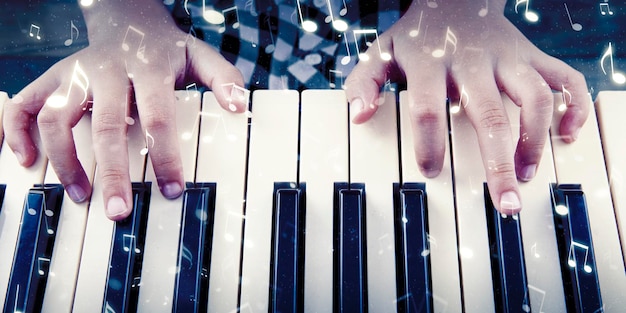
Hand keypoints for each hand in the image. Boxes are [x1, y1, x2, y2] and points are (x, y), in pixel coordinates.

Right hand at [3, 0, 245, 219]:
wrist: (126, 17)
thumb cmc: (165, 49)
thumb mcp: (199, 55)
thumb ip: (223, 77)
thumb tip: (239, 107)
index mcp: (148, 69)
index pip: (158, 117)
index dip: (165, 156)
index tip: (172, 191)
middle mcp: (107, 71)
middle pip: (106, 125)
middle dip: (112, 172)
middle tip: (118, 212)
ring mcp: (75, 74)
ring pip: (58, 117)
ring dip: (64, 159)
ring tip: (80, 195)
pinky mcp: (51, 78)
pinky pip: (23, 103)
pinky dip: (16, 130)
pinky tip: (26, 159)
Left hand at [344, 0, 587, 213]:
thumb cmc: (416, 37)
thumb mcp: (381, 53)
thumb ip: (364, 83)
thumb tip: (359, 116)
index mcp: (431, 64)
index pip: (427, 109)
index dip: (429, 145)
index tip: (430, 172)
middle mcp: (474, 62)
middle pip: (489, 114)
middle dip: (498, 162)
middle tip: (505, 203)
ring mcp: (508, 58)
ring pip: (535, 98)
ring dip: (535, 139)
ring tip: (527, 173)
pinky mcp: (532, 56)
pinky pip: (565, 79)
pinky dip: (574, 107)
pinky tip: (567, 134)